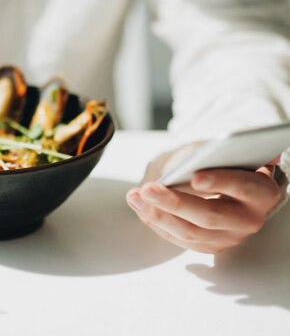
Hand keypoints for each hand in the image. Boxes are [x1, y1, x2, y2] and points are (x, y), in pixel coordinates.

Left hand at [126, 147, 285, 253]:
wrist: (226, 180)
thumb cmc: (221, 160)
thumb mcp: (219, 151)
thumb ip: (207, 154)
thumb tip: (187, 163)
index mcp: (261, 192)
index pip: (243, 187)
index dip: (220, 181)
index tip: (195, 177)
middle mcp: (249, 219)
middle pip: (210, 216)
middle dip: (175, 203)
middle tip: (148, 189)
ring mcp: (229, 237)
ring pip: (191, 233)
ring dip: (157, 215)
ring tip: (135, 196)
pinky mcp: (209, 245)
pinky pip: (179, 239)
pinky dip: (156, 222)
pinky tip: (139, 205)